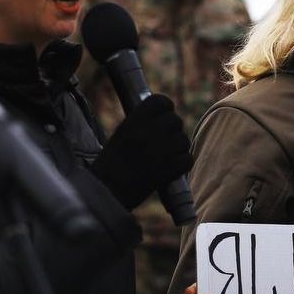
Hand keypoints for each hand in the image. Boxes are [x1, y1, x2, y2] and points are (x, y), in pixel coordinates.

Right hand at [89, 94, 192, 209]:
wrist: (107, 192)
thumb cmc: (112, 164)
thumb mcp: (121, 135)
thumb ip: (140, 122)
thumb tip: (164, 114)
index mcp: (133, 122)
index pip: (160, 101)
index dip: (166, 107)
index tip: (164, 115)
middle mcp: (146, 133)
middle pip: (175, 121)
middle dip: (174, 130)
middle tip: (166, 141)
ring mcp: (158, 151)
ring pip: (183, 140)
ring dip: (179, 148)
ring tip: (168, 157)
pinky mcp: (167, 170)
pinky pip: (187, 159)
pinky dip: (183, 164)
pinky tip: (173, 168)